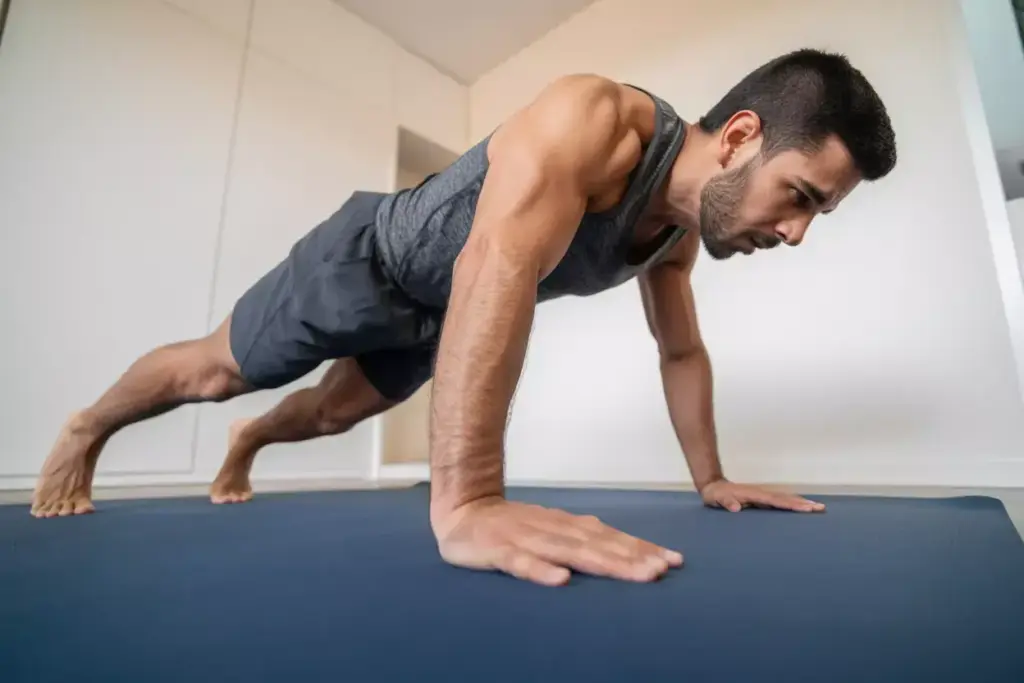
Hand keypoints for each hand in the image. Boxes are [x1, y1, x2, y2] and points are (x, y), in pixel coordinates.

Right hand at [432, 496, 683, 585]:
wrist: (463, 509)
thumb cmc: (512, 526)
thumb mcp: (553, 529)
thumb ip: (585, 540)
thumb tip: (628, 550)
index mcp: (567, 526)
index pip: (611, 538)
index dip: (641, 549)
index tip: (673, 561)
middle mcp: (553, 529)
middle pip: (598, 545)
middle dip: (631, 558)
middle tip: (661, 570)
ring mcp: (526, 538)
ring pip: (568, 551)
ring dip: (602, 562)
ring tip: (632, 574)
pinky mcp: (498, 550)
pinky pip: (520, 562)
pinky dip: (540, 570)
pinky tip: (559, 580)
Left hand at [700, 479, 824, 512]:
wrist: (714, 487)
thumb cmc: (716, 495)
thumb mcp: (717, 499)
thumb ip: (726, 502)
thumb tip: (736, 508)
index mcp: (754, 495)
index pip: (776, 500)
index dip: (790, 504)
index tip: (805, 507)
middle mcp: (762, 494)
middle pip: (786, 498)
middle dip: (803, 503)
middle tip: (820, 508)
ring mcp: (763, 496)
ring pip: (786, 499)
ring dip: (801, 503)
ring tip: (818, 508)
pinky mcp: (762, 500)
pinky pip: (781, 502)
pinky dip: (793, 504)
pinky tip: (802, 509)